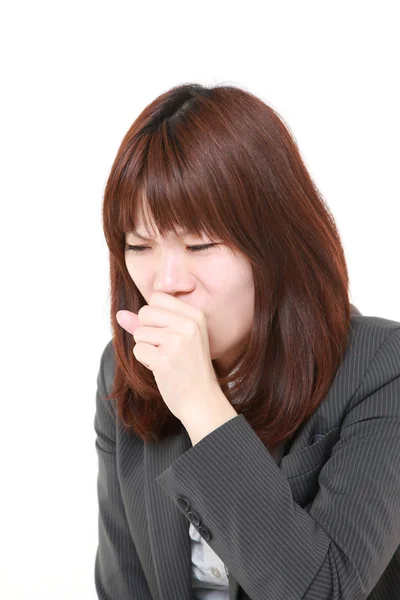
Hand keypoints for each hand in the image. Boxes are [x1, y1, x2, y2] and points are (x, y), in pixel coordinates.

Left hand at [115, 292, 219, 421]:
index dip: (153, 316)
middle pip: (145, 312)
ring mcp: (177, 341)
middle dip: (147, 331)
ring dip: (147, 348)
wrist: (201, 399)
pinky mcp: (164, 359)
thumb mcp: (176, 337)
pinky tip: (162, 369)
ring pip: (139, 332)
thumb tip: (120, 314)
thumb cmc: (188, 367)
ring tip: (166, 359)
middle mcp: (189, 324)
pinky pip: (138, 350)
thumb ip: (148, 323)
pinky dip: (145, 361)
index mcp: (195, 315)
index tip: (168, 333)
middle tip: (166, 348)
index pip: (157, 297)